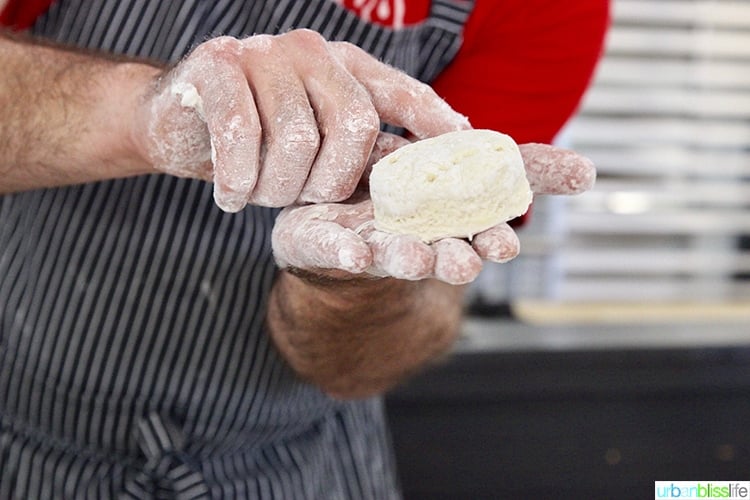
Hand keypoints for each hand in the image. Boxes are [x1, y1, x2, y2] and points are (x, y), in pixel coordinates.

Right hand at [134, 30, 469, 211]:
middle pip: (354, 123)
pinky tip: (230, 196)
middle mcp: (312, 50)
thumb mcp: (317, 141)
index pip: (398, 89)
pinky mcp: (217, 63)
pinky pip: (242, 132)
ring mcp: (264, 51)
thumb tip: (438, 153)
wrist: (176, 121)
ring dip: (276, 185)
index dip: (430, 116)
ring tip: (257, 194)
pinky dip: (238, 177)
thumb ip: (365, 144)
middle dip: (331, 181)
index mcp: (343, 66)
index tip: (461, 142)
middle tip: (302, 200)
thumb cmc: (257, 139)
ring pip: (296, 136)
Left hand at [272, 140, 595, 284]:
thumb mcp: (468, 168)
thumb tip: (589, 173)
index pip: (476, 232)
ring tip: (418, 257)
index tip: (505, 245)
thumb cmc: (409, 193)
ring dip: (406, 257)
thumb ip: (523, 170)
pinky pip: (334, 250)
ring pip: (391, 253)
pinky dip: (344, 253)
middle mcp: (413, 238)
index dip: (489, 239)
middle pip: (437, 251)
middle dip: (453, 259)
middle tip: (466, 264)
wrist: (338, 209)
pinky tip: (354, 253)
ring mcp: (368, 243)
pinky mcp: (325, 242)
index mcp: (447, 223)